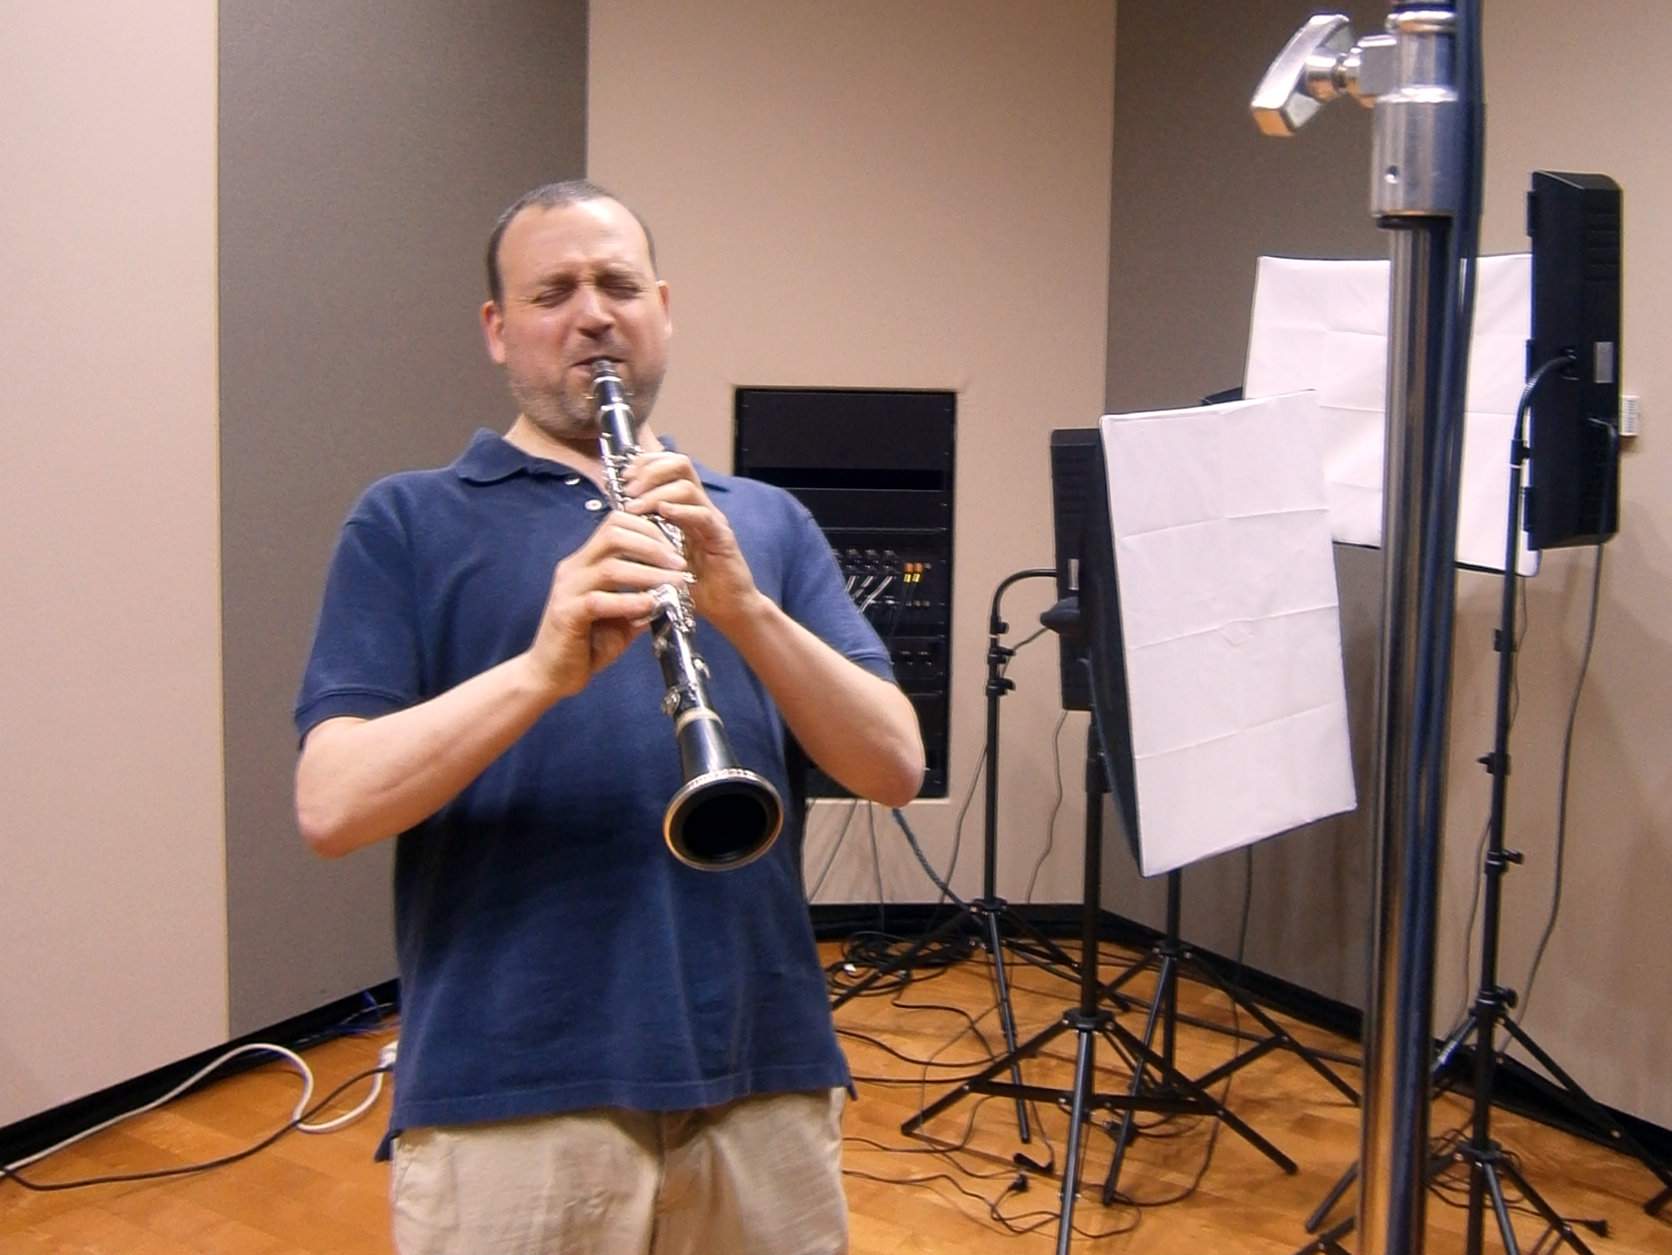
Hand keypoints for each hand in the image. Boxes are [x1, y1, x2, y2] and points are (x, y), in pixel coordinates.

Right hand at [526, 508, 688, 696]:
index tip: (675, 548)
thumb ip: (641, 601)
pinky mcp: (566, 614)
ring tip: (674, 583)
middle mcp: (574, 569)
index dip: (648, 529)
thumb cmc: (585, 646)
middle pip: (613, 535)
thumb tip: (672, 590)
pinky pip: (599, 600)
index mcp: (585, 563)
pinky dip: (629, 601)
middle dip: (652, 545)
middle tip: (679, 563)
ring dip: (648, 573)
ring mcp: (568, 590)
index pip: (615, 524)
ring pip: (610, 567)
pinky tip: (650, 605)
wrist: (551, 675)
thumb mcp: (621, 618)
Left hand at [621, 450, 760, 629]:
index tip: (622, 477)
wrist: (728, 608)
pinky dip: (681, 511)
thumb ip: (647, 534)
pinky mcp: (722, 537)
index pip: (669, 465)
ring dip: (656, 492)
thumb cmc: (695, 583)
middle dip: (649, 470)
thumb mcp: (662, 553)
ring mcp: (712, 519)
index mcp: (686, 506)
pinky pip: (703, 515)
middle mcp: (701, 506)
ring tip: (636, 507)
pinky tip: (663, 513)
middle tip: (628, 488)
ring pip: (687, 486)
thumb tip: (616, 520)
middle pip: (680, 464)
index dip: (645, 463)